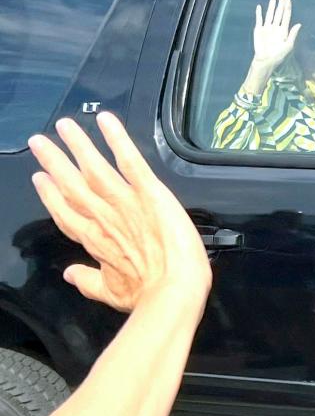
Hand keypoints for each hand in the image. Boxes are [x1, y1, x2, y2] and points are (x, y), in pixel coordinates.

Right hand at [28, 114, 210, 312]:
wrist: (174, 288)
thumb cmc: (148, 294)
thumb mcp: (112, 293)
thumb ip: (89, 281)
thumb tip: (71, 274)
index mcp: (95, 240)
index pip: (68, 213)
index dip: (52, 196)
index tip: (41, 179)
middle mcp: (104, 217)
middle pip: (73, 185)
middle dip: (55, 162)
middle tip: (39, 141)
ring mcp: (125, 202)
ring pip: (95, 167)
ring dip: (79, 144)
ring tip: (65, 125)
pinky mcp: (149, 192)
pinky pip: (131, 161)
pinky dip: (117, 139)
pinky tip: (107, 121)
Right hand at [251, 0, 301, 72]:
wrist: (265, 60)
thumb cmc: (278, 55)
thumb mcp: (288, 45)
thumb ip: (293, 34)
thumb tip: (299, 24)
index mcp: (283, 30)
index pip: (286, 16)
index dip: (287, 8)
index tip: (288, 0)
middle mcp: (276, 27)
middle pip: (279, 13)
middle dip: (281, 5)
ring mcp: (267, 28)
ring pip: (270, 14)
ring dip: (271, 6)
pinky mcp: (259, 29)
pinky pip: (259, 19)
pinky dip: (259, 13)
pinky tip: (259, 6)